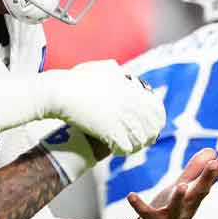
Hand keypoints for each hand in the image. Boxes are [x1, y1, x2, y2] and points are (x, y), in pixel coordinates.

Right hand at [39, 61, 166, 156]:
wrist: (60, 92)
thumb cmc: (75, 80)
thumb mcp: (100, 68)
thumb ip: (115, 70)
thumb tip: (119, 70)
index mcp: (132, 88)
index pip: (157, 109)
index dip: (154, 121)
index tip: (147, 126)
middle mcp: (132, 102)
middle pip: (153, 127)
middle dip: (147, 136)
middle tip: (138, 141)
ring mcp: (123, 118)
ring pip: (141, 140)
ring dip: (134, 145)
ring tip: (126, 146)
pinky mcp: (112, 132)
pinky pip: (126, 149)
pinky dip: (121, 151)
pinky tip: (114, 149)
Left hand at [128, 147, 217, 218]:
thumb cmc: (171, 209)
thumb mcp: (183, 188)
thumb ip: (194, 170)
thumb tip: (210, 151)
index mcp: (195, 197)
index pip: (211, 179)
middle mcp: (187, 207)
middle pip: (199, 192)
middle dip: (207, 179)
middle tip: (214, 164)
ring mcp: (172, 217)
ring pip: (177, 207)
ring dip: (180, 197)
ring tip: (181, 186)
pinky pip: (146, 214)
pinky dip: (139, 205)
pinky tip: (131, 195)